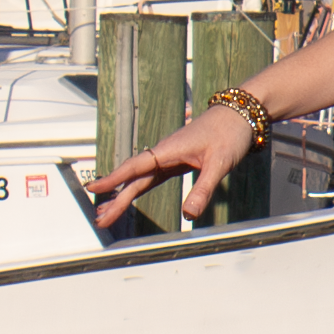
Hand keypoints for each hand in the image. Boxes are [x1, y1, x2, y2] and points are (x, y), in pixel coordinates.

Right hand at [83, 94, 260, 231]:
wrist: (240, 115)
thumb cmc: (230, 133)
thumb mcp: (219, 164)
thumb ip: (203, 189)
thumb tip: (189, 215)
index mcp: (168, 149)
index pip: (135, 167)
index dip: (114, 178)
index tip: (94, 188)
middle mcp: (163, 153)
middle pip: (134, 178)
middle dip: (116, 198)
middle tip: (101, 219)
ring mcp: (168, 157)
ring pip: (140, 178)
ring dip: (122, 195)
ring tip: (106, 213)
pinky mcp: (175, 161)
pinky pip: (151, 177)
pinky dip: (137, 188)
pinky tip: (127, 196)